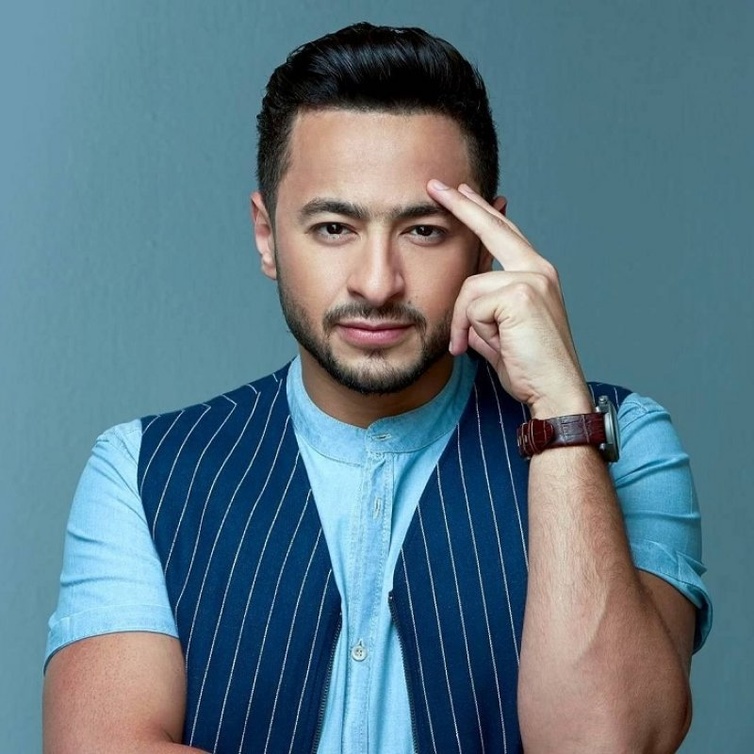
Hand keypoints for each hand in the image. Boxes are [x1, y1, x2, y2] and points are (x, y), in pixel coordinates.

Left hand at [426, 179, 591, 418]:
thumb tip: (463, 299)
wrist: (554, 391)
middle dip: (461, 206)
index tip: (462, 192)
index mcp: (536, 274)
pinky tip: (495, 346)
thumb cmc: (528, 367)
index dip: (480, 212)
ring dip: (465, 323)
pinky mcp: (520, 293)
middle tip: (435, 185)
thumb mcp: (498, 332)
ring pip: (469, 288)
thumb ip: (482, 309)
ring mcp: (532, 278)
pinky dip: (471, 331)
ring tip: (483, 347)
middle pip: (491, 228)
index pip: (503, 233)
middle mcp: (538, 269)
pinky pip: (471, 306)